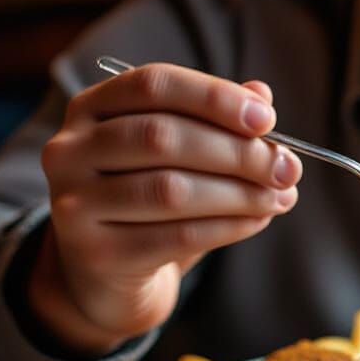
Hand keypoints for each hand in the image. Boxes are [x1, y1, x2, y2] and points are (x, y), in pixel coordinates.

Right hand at [32, 63, 301, 352]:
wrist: (109, 274)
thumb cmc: (151, 200)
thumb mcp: (180, 154)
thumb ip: (215, 120)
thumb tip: (263, 96)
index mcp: (91, 108)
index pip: (154, 85)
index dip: (215, 97)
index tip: (267, 119)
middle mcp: (71, 150)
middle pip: (163, 138)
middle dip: (238, 153)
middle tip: (288, 168)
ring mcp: (76, 204)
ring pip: (171, 190)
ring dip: (240, 193)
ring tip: (281, 197)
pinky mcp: (97, 254)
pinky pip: (176, 236)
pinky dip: (229, 226)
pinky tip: (258, 220)